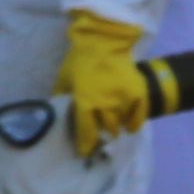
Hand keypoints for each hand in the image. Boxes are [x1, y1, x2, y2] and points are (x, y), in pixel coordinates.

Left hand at [60, 8, 166, 155]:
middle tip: (99, 135)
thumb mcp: (64, 81)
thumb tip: (55, 116)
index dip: (86, 145)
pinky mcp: (138, 93)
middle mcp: (106, 103)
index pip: (87, 133)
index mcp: (85, 102)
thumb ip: (61, 100)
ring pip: (121, 123)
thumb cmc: (79, 61)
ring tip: (111, 124)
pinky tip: (128, 126)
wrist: (103, 42)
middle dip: (101, 134)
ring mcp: (124, 99)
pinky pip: (139, 117)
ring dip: (116, 125)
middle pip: (106, 130)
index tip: (85, 152)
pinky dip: (133, 123)